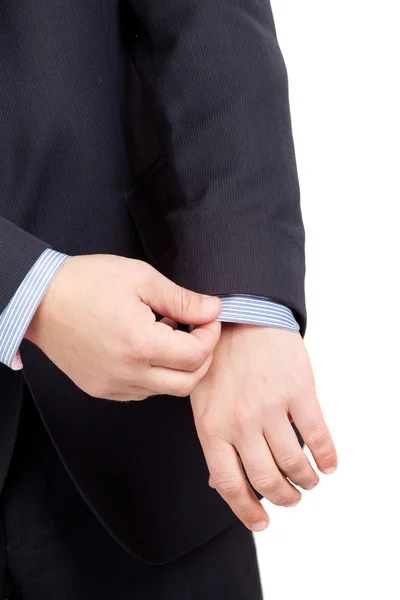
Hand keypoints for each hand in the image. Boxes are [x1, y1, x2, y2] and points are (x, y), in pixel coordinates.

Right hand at [25, 255, 221, 400]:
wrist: (39, 299)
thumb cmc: (86, 283)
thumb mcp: (141, 278)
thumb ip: (182, 299)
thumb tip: (213, 309)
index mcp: (140, 345)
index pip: (197, 355)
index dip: (211, 334)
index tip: (208, 318)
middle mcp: (128, 374)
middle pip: (188, 382)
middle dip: (202, 356)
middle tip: (196, 330)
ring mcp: (113, 386)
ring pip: (165, 389)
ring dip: (177, 366)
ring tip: (164, 333)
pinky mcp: (101, 389)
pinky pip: (141, 391)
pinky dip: (154, 373)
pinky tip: (145, 347)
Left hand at [190, 323, 336, 531]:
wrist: (243, 314)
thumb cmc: (219, 358)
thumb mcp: (201, 398)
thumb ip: (211, 438)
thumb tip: (219, 483)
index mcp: (212, 426)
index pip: (229, 483)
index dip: (247, 510)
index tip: (262, 522)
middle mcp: (240, 422)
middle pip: (266, 479)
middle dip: (283, 497)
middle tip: (291, 499)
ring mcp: (270, 407)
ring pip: (294, 463)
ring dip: (305, 480)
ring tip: (309, 481)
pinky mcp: (298, 392)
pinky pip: (317, 437)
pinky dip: (327, 457)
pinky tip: (329, 464)